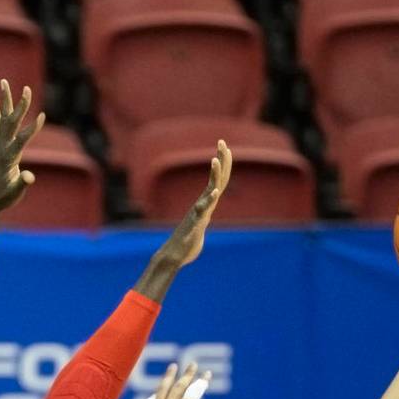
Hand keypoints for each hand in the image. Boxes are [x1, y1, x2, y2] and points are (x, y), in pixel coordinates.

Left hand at [0, 79, 45, 213]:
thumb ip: (22, 184)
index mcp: (8, 159)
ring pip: (2, 118)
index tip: (42, 116)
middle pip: (11, 123)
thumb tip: (30, 177)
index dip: (33, 129)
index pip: (22, 140)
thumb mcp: (14, 194)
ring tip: (4, 81)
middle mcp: (1, 148)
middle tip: (27, 89)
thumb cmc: (2, 198)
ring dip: (5, 100)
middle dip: (20, 107)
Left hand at [135, 364, 212, 398]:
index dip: (201, 382)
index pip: (194, 392)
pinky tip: (156, 394)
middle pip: (178, 387)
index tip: (207, 374)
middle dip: (187, 374)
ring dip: (168, 377)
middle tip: (192, 364)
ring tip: (172, 367)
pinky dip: (154, 397)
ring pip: (162, 389)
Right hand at [156, 140, 232, 267]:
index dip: (223, 163)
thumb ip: (202, 219)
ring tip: (215, 160)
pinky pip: (202, 211)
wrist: (174, 256)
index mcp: (206, 204)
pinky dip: (208, 201)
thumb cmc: (187, 243)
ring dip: (213, 176)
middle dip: (221, 160)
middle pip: (216, 179)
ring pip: (208, 191)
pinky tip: (214, 192)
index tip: (224, 146)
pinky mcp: (195, 225)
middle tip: (222, 141)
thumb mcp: (200, 226)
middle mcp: (202, 204)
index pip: (219, 180)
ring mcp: (198, 213)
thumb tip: (203, 218)